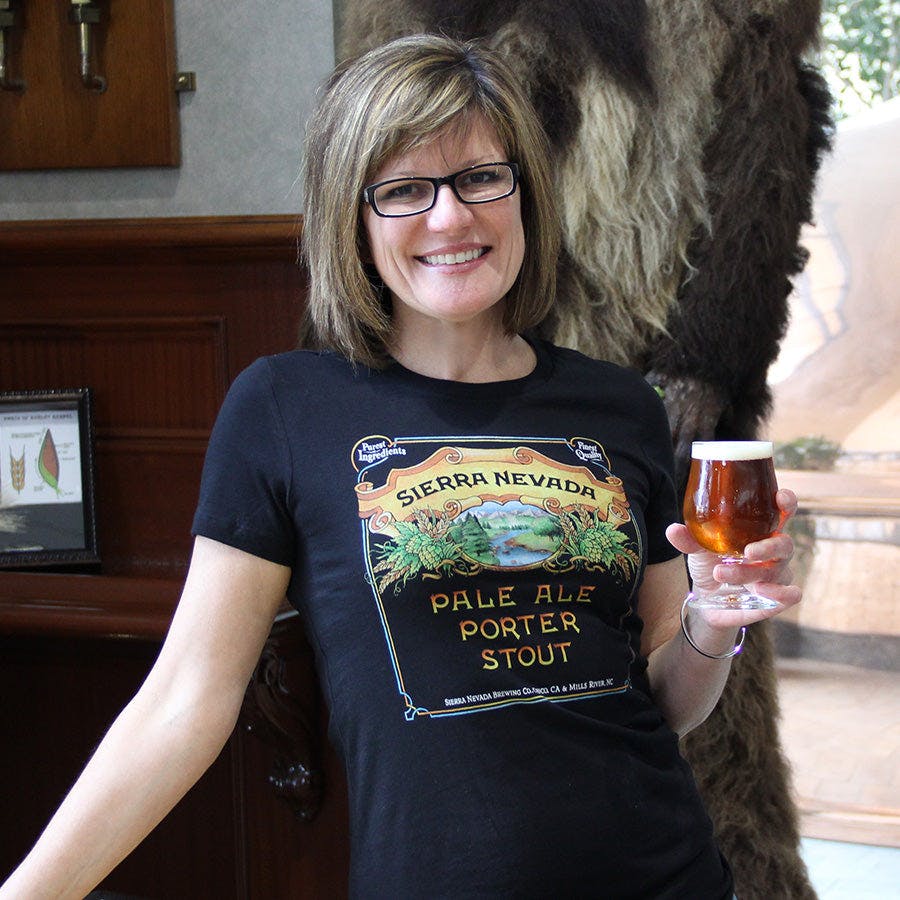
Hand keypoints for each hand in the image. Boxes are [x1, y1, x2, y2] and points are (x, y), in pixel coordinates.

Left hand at [665, 488, 802, 624]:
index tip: (781, 498)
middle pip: (784, 544)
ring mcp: (777, 575)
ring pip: (776, 571)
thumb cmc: (710, 563)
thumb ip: (688, 539)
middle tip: (747, 552)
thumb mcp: (697, 549)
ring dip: (748, 572)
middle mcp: (773, 552)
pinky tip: (759, 591)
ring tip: (721, 572)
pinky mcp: (776, 598)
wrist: (706, 599)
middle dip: (768, 547)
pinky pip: (791, 594)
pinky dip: (780, 593)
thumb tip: (673, 530)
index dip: (787, 504)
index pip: (781, 514)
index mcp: (759, 532)